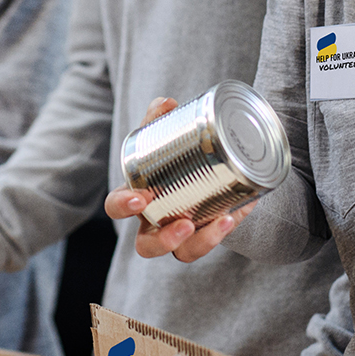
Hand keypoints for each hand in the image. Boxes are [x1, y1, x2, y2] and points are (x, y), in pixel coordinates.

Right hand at [108, 98, 254, 263]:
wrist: (198, 166)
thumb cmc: (168, 155)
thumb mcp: (160, 136)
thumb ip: (158, 119)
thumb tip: (166, 102)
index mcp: (136, 197)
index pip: (117, 208)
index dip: (123, 206)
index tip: (139, 198)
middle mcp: (154, 221)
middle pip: (147, 246)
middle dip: (163, 240)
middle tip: (183, 224)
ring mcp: (180, 232)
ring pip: (183, 253)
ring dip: (201, 242)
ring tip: (221, 221)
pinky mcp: (206, 233)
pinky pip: (213, 239)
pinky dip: (225, 228)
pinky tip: (238, 211)